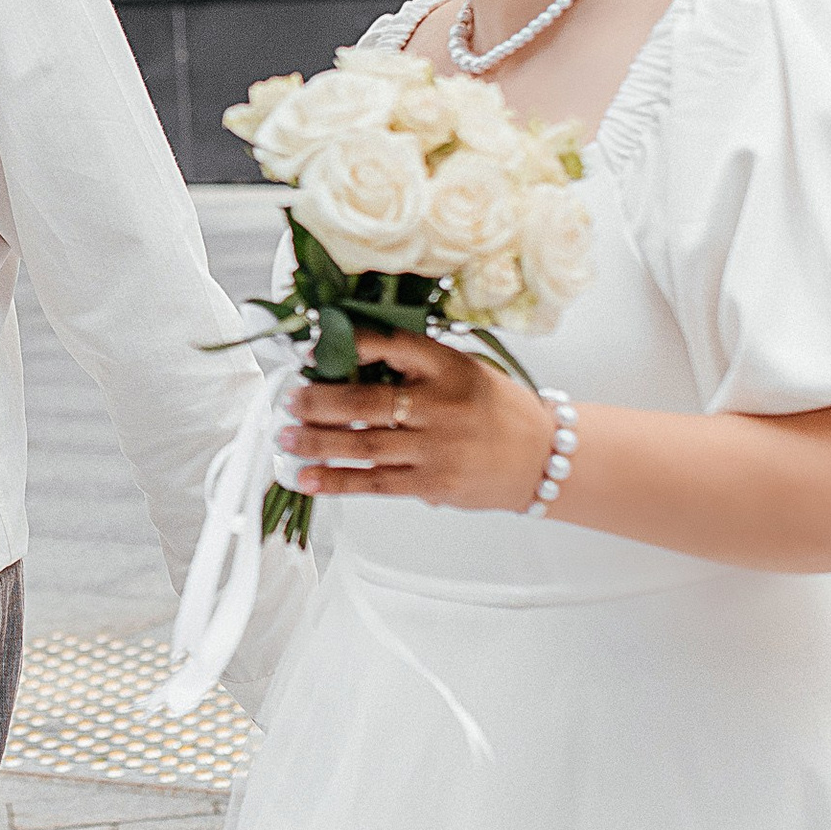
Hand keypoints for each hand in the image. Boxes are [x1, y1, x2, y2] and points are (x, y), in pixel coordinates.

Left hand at [279, 328, 559, 512]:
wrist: (545, 460)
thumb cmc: (498, 411)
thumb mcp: (465, 372)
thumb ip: (416, 368)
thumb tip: (349, 367)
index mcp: (450, 367)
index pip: (395, 345)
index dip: (350, 346)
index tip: (314, 350)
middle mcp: (442, 406)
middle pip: (367, 402)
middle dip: (319, 402)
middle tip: (289, 401)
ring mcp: (436, 448)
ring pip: (364, 445)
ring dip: (317, 443)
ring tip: (285, 440)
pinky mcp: (432, 483)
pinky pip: (375, 483)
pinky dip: (337, 482)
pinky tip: (308, 479)